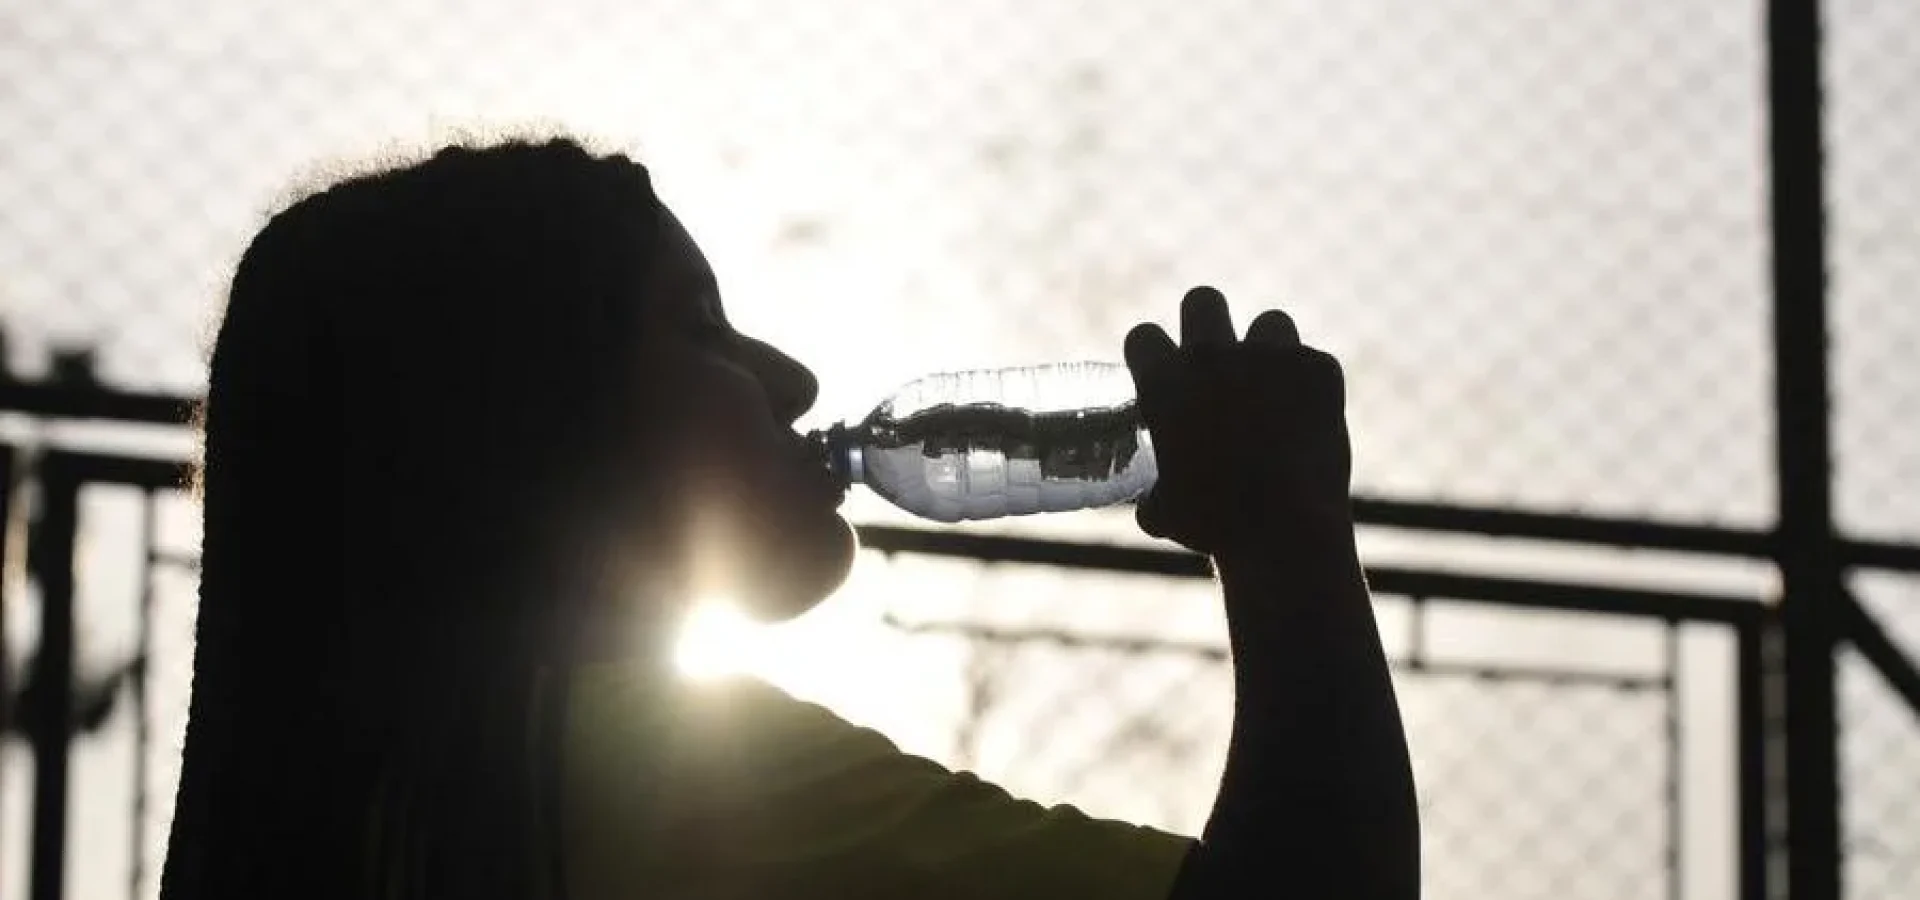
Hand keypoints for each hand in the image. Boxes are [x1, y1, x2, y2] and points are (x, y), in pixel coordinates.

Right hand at [1124, 287, 1351, 555]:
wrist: (1285, 532)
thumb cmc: (1215, 527)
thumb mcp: (1165, 514)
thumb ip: (1153, 493)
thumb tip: (1150, 503)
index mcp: (1166, 382)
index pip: (1144, 335)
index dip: (1153, 354)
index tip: (1163, 371)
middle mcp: (1213, 356)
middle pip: (1202, 299)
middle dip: (1207, 322)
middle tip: (1218, 359)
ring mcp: (1270, 356)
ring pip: (1270, 322)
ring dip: (1269, 348)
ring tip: (1274, 386)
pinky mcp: (1320, 367)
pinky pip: (1314, 361)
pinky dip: (1313, 384)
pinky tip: (1314, 416)